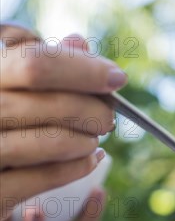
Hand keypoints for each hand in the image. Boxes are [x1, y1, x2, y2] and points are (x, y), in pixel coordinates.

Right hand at [0, 23, 125, 218]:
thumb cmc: (3, 119)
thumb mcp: (13, 84)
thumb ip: (41, 63)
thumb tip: (79, 42)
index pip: (35, 62)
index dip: (84, 69)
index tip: (117, 78)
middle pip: (45, 101)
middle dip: (90, 108)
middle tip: (108, 116)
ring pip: (45, 140)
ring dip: (84, 138)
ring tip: (95, 137)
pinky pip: (40, 179)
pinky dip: (76, 167)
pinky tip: (91, 159)